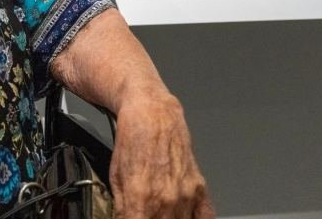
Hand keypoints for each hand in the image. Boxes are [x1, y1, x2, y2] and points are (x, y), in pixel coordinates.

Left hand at [108, 89, 214, 217]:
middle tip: (144, 212)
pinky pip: (205, 217)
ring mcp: (186, 194)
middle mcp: (166, 199)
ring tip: (160, 212)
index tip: (130, 218)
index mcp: (140, 197)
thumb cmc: (132, 139)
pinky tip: (184, 216)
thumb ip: (122, 206)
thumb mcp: (115, 176)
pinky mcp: (200, 187)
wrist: (152, 114)